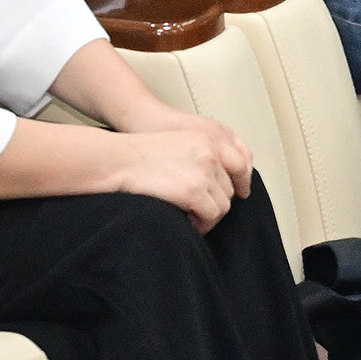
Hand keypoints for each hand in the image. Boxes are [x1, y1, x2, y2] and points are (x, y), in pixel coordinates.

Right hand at [97, 127, 238, 232]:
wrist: (118, 158)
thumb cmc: (143, 152)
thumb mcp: (182, 140)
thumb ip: (204, 153)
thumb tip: (222, 179)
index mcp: (212, 135)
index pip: (242, 161)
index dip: (242, 180)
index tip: (242, 192)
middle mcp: (213, 150)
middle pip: (231, 187)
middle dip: (217, 201)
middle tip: (201, 210)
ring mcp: (205, 170)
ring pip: (224, 204)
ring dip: (209, 215)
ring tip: (192, 218)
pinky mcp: (194, 190)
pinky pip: (210, 215)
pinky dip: (202, 224)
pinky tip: (188, 224)